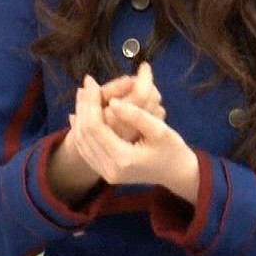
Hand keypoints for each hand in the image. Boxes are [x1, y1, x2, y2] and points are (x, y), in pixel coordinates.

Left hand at [68, 75, 198, 199]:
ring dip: (80, 116)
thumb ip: (136, 115)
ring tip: (83, 95)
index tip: (92, 81)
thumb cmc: (173, 149)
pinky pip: (86, 149)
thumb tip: (111, 101)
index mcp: (123, 159)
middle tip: (87, 84)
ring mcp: (105, 173)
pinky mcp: (105, 172)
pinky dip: (81, 130)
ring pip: (82, 142)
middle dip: (84, 106)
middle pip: (85, 134)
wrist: (177, 174)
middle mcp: (109, 169)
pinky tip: (78, 115)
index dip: (91, 102)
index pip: (95, 127)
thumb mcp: (160, 130)